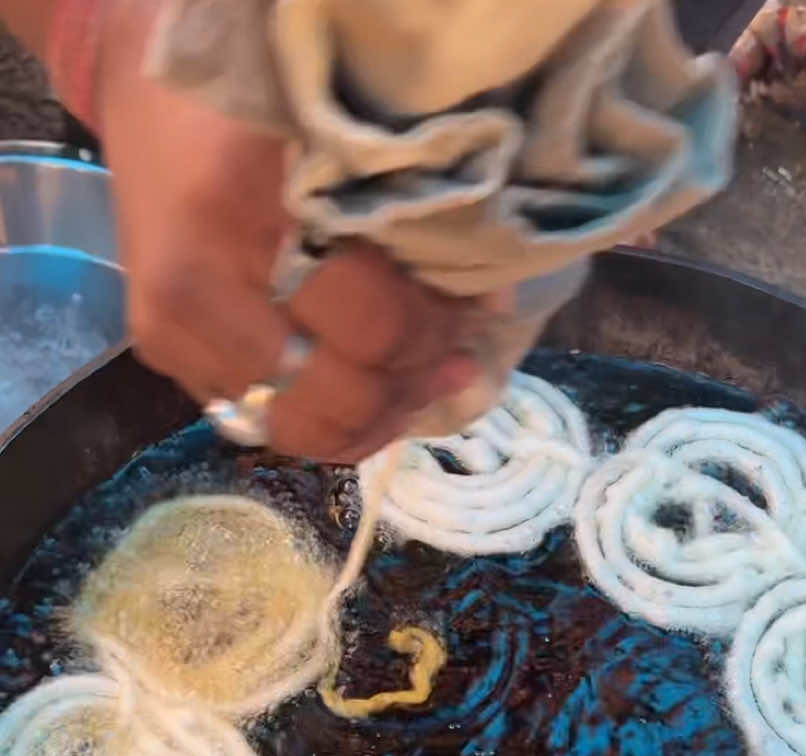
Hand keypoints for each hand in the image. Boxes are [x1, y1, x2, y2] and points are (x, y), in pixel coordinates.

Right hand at [96, 0, 478, 462]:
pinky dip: (330, 418)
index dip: (429, 330)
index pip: (367, 325)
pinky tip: (365, 390)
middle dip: (407, 383)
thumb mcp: (325, 143)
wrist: (149, 105)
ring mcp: (175, 340)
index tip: (467, 309)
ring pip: (303, 430)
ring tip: (415, 384)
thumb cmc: (245, 113)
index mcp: (233, 230)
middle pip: (337, 394)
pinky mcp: (169, 362)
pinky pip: (269, 425)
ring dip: (373, 417)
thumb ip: (398, 218)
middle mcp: (194, 302)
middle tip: (449, 357)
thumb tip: (487, 297)